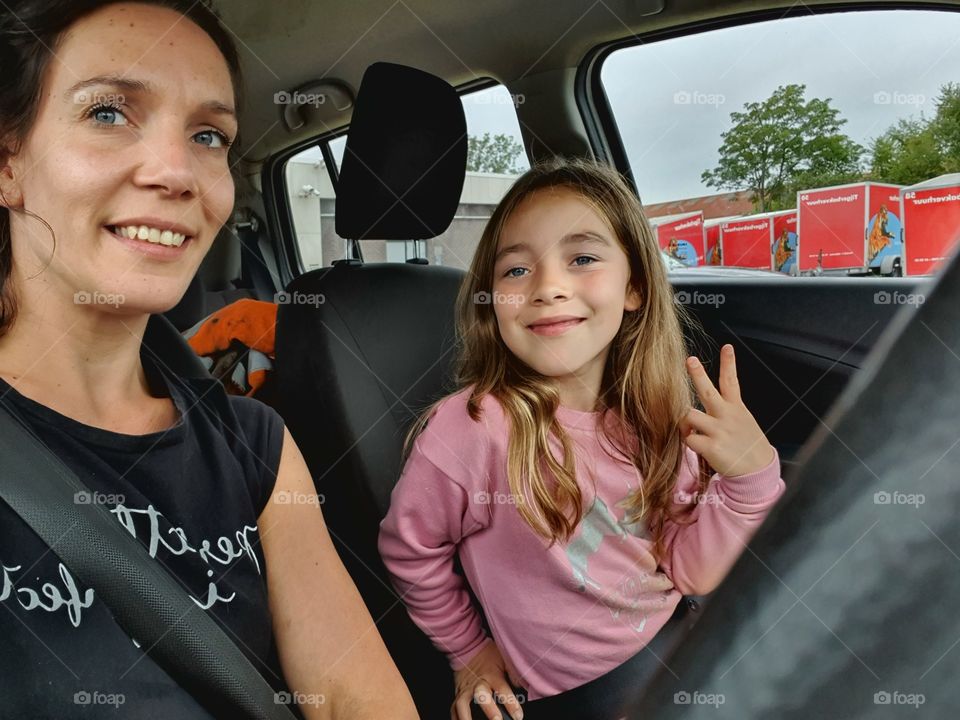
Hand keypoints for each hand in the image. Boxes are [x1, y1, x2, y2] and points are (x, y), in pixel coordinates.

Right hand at [452, 641, 523, 719]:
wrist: (469, 648)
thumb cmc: (489, 655)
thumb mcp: (505, 659)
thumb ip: (514, 673)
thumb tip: (526, 685)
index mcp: (492, 675)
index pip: (502, 689)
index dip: (510, 703)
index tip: (518, 716)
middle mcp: (478, 683)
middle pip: (481, 696)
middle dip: (488, 709)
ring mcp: (465, 689)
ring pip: (462, 704)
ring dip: (466, 718)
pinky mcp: (458, 694)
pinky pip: (454, 708)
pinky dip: (456, 718)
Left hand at [680, 344, 774, 477]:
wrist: (758, 472)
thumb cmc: (747, 446)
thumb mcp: (743, 422)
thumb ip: (725, 411)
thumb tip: (698, 410)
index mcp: (736, 408)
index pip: (732, 381)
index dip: (729, 363)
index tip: (727, 346)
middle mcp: (727, 416)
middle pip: (707, 390)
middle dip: (697, 374)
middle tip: (690, 360)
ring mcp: (719, 430)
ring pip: (689, 415)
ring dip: (684, 421)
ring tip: (690, 428)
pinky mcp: (712, 447)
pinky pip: (689, 438)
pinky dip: (689, 441)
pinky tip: (699, 446)